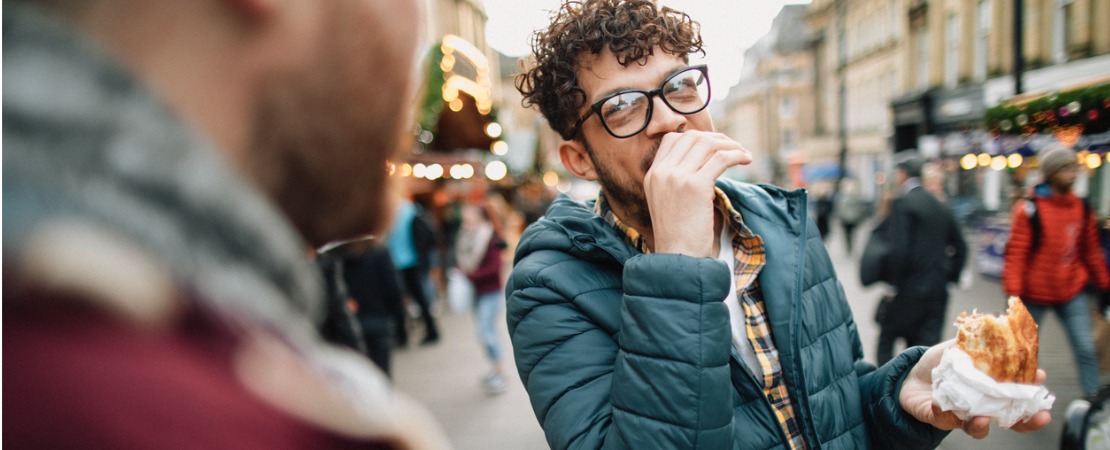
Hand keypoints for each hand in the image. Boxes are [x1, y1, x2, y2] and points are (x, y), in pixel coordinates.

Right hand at [645, 131, 751, 256]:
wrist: (678, 257)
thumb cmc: (680, 235)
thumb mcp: (669, 202)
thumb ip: (677, 180)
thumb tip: (705, 163)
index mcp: (652, 175)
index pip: (672, 139)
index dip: (696, 138)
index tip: (714, 146)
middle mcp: (662, 172)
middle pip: (692, 138)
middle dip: (716, 138)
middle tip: (733, 147)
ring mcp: (676, 178)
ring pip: (707, 145)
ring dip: (730, 145)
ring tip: (743, 153)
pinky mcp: (695, 186)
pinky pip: (720, 158)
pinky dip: (737, 155)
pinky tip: (747, 159)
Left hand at [898, 340, 1051, 438]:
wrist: (912, 373)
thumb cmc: (943, 363)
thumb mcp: (961, 347)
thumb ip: (980, 343)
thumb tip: (999, 331)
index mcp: (993, 392)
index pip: (1020, 399)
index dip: (1034, 395)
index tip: (1042, 382)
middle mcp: (982, 407)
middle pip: (1010, 421)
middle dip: (1026, 421)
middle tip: (1040, 417)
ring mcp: (961, 415)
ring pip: (977, 428)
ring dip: (981, 425)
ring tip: (982, 418)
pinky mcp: (939, 418)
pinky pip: (943, 420)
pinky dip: (942, 413)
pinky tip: (938, 403)